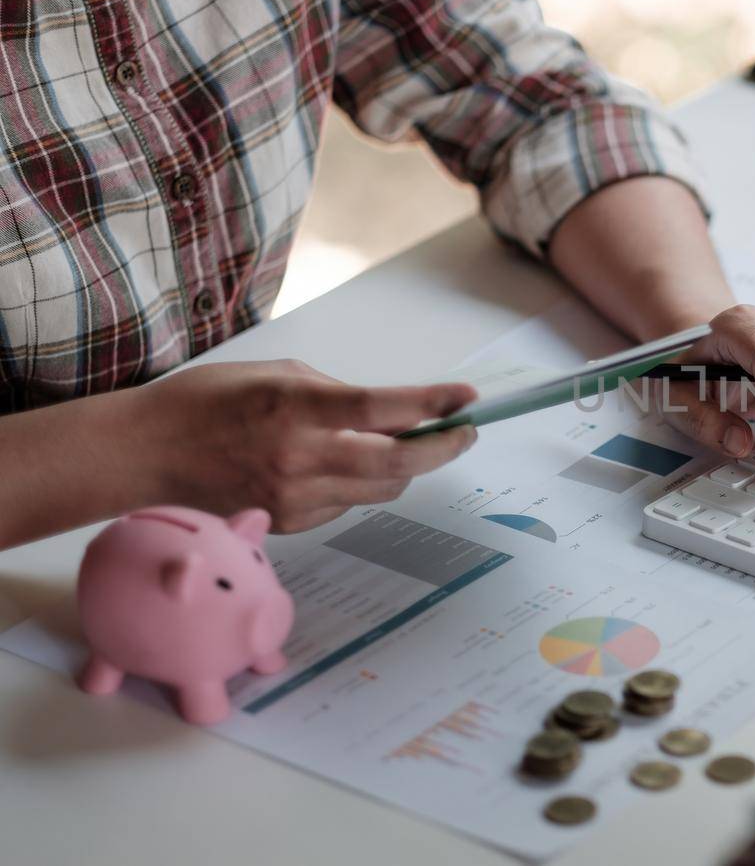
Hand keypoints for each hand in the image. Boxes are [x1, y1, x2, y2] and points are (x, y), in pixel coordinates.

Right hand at [128, 361, 477, 531]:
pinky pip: (349, 504)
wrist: (146, 454)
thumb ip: (334, 392)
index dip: (432, 403)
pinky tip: (349, 464)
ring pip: (381, 490)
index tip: (467, 397)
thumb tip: (387, 412)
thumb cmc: (207, 402)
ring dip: (408, 468)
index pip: (381, 408)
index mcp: (294, 408)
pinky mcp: (291, 523)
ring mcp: (295, 497)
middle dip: (443, 448)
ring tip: (417, 443)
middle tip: (465, 432)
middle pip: (396, 464)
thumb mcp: (275, 373)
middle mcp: (298, 457)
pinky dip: (363, 484)